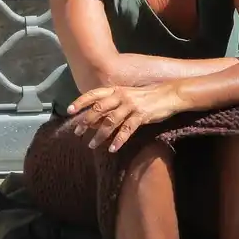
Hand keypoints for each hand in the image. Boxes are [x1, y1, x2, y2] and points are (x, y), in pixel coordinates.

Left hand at [66, 84, 184, 152]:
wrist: (169, 94)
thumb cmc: (146, 96)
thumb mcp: (127, 95)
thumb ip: (113, 103)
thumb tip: (96, 118)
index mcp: (116, 90)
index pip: (94, 94)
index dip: (80, 102)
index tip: (69, 111)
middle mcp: (121, 96)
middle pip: (99, 109)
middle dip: (86, 121)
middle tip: (78, 133)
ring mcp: (131, 106)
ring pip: (110, 122)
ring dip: (100, 135)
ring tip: (92, 145)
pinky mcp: (141, 116)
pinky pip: (127, 130)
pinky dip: (119, 140)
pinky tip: (112, 149)